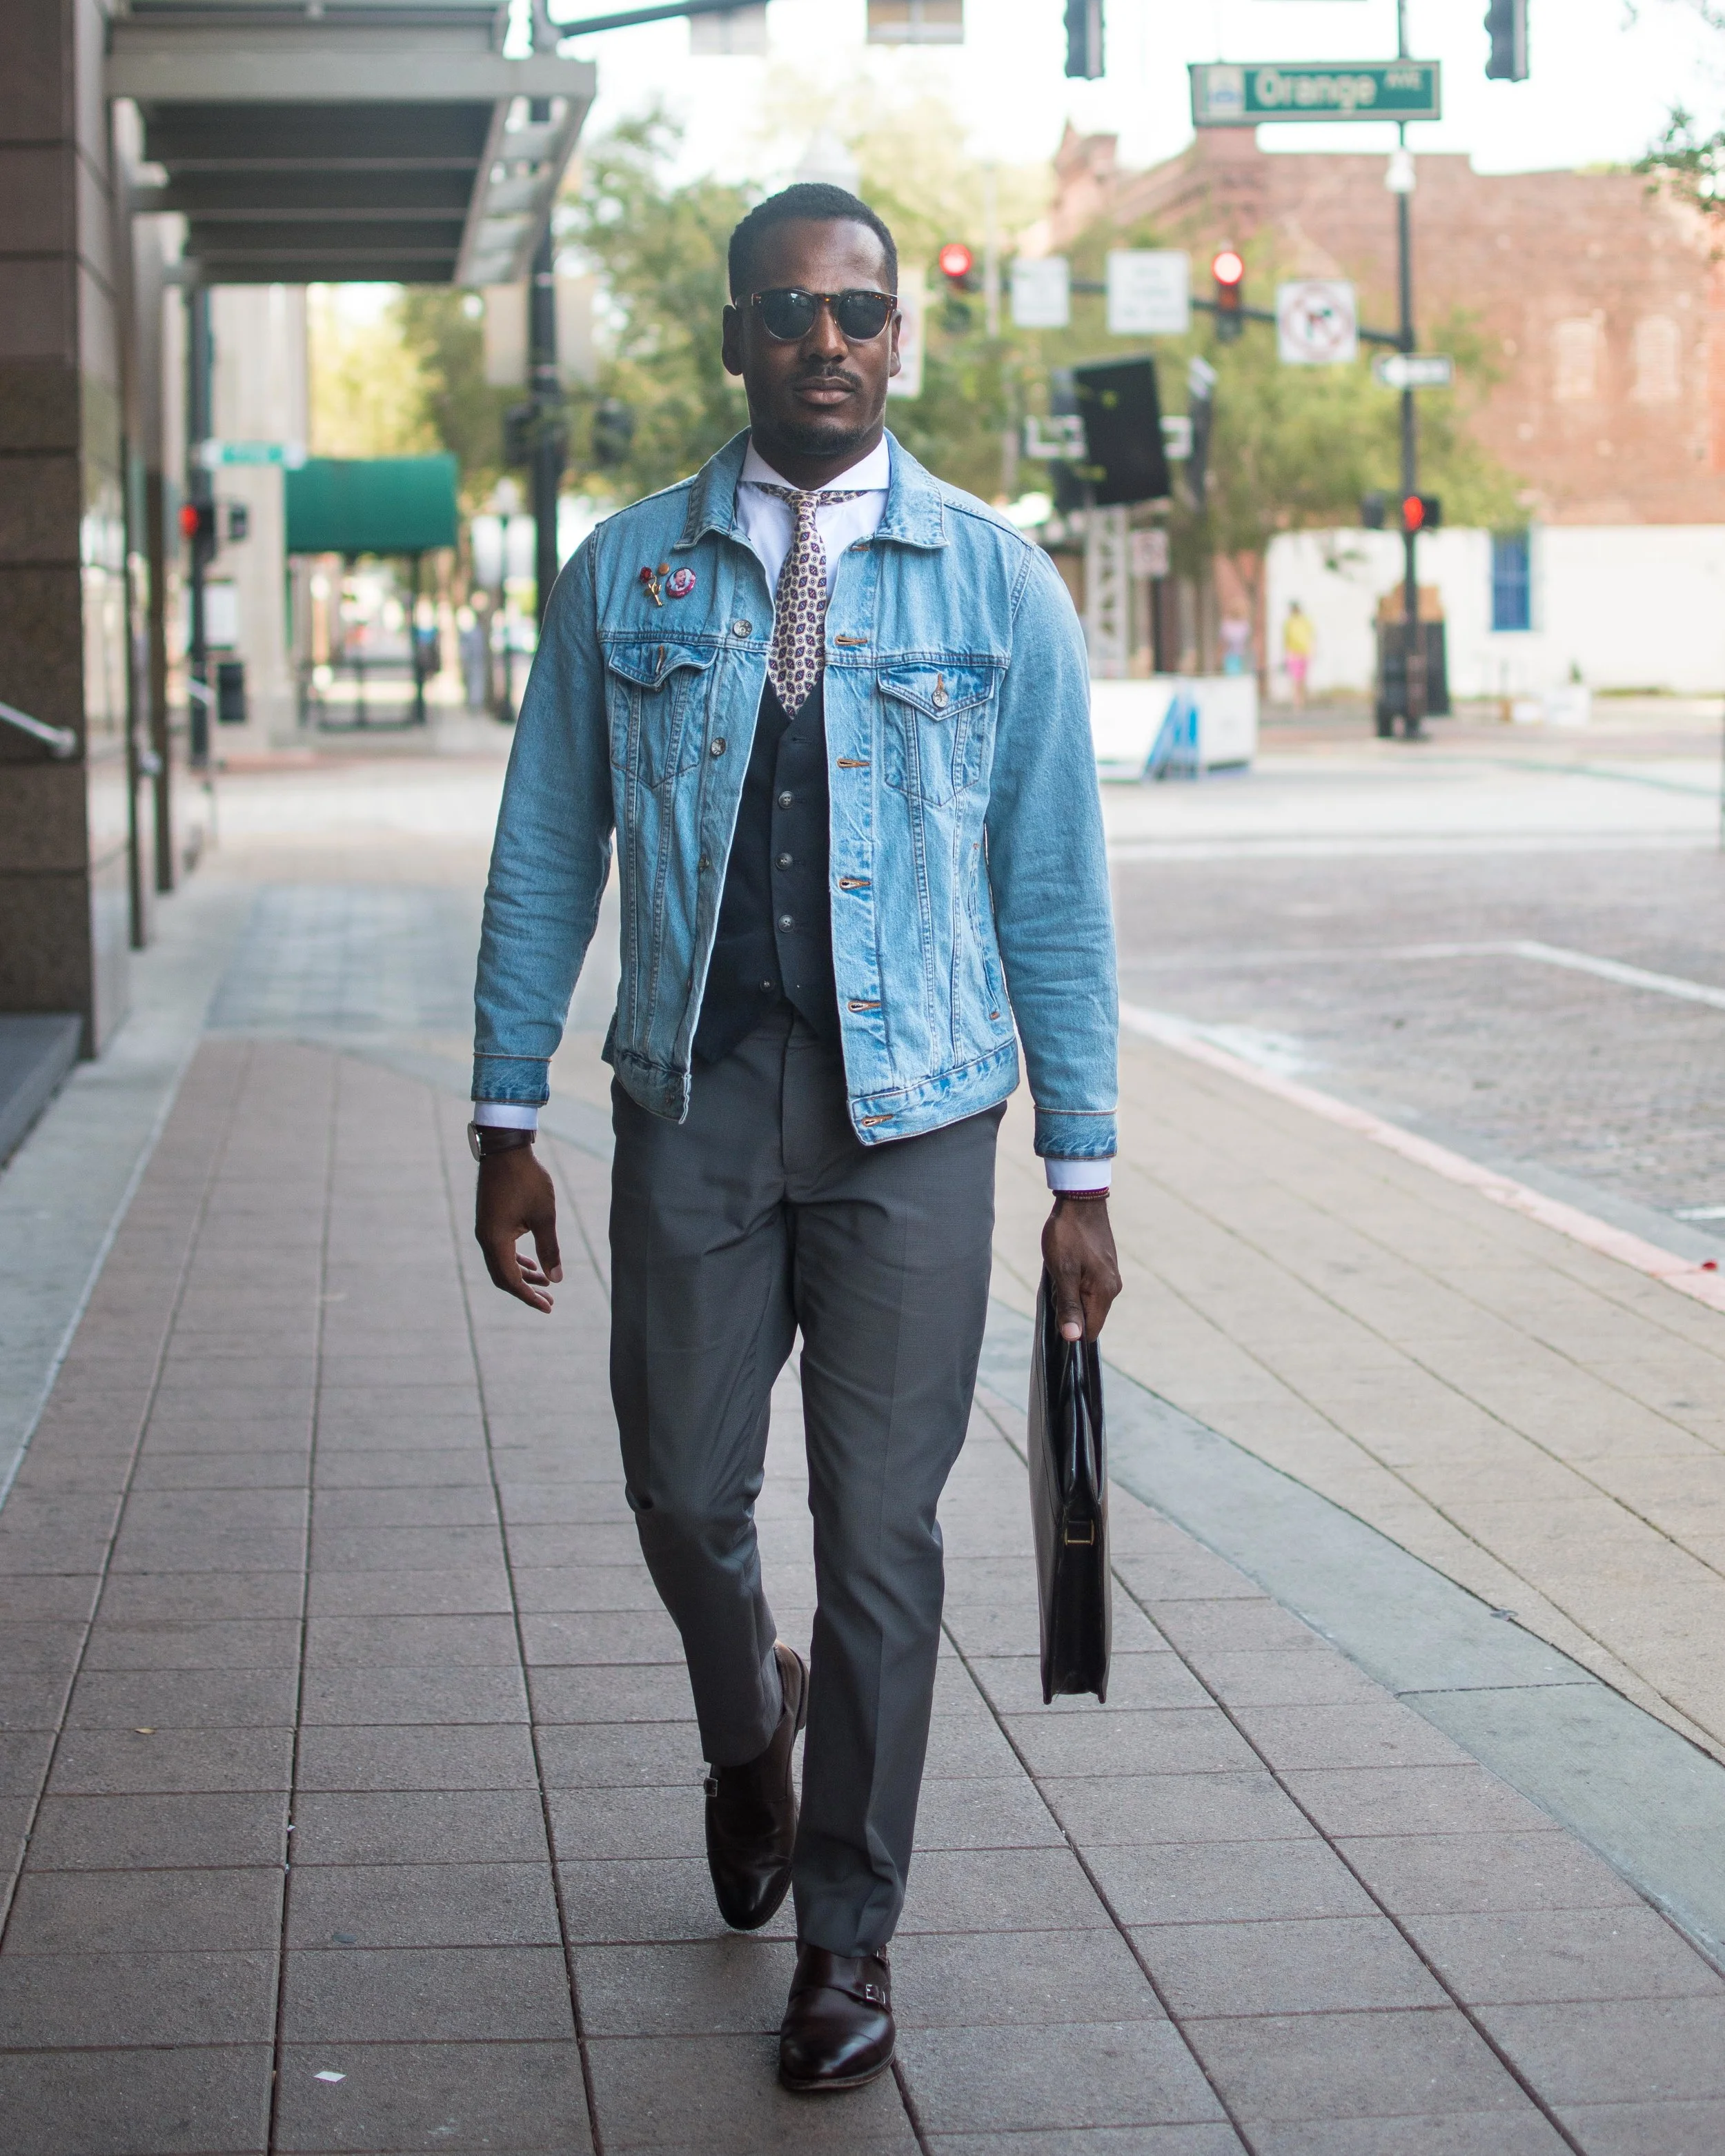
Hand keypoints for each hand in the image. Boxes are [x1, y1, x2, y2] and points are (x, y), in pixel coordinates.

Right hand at [475, 1147, 562, 1312]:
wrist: (506, 1150)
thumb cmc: (527, 1180)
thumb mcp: (544, 1216)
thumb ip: (549, 1249)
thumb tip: (556, 1279)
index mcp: (496, 1240)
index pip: (511, 1279)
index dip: (529, 1297)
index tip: (547, 1307)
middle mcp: (485, 1238)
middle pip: (502, 1276)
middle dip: (525, 1291)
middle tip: (549, 1301)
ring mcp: (485, 1229)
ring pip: (501, 1263)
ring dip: (522, 1276)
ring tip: (545, 1284)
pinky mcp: (489, 1221)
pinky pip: (500, 1250)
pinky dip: (515, 1260)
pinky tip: (532, 1264)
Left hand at [1041, 1197, 1121, 1342]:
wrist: (1080, 1200)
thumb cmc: (1068, 1235)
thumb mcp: (1062, 1272)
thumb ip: (1068, 1305)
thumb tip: (1073, 1337)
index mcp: (1105, 1292)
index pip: (1091, 1330)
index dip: (1072, 1331)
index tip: (1055, 1317)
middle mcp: (1112, 1287)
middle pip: (1089, 1316)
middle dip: (1069, 1310)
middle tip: (1053, 1288)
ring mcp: (1110, 1276)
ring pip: (1087, 1301)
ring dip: (1070, 1295)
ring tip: (1058, 1274)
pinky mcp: (1104, 1267)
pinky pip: (1088, 1287)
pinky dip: (1074, 1284)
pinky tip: (1063, 1268)